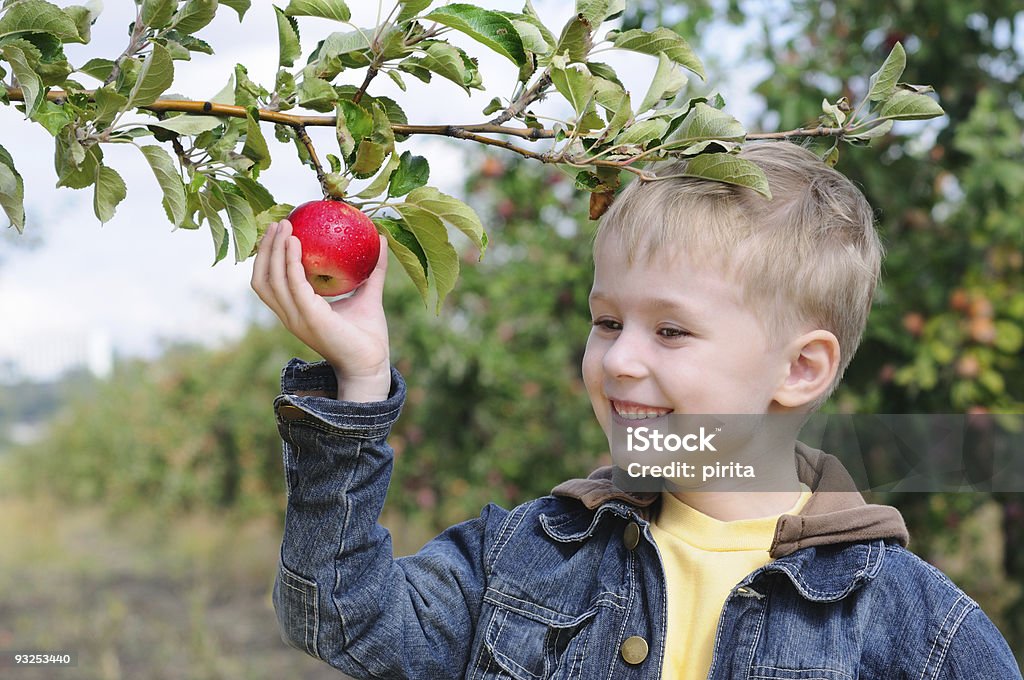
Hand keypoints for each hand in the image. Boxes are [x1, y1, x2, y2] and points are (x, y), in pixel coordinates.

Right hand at [251, 219, 391, 401]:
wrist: (373, 363)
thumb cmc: (368, 335)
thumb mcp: (368, 295)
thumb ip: (374, 269)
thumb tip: (382, 239)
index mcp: (297, 312)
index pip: (270, 283)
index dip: (268, 257)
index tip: (280, 231)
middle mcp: (291, 316)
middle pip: (263, 279)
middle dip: (265, 249)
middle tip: (279, 222)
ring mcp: (297, 318)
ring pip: (272, 280)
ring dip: (274, 251)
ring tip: (284, 227)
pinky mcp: (310, 318)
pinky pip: (294, 285)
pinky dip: (291, 263)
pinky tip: (296, 243)